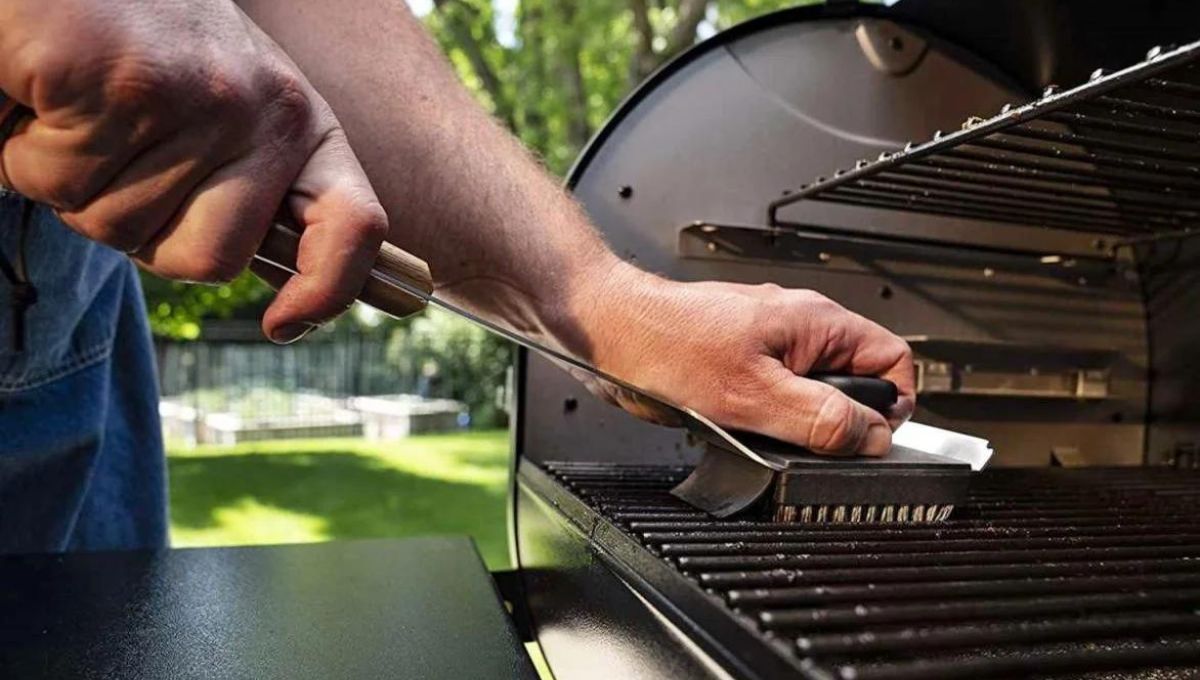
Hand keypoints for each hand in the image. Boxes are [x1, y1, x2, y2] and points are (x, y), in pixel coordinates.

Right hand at [0, 0, 386, 342]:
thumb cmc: (143, 43)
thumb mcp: (225, 113)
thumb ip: (249, 191)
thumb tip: (290, 304)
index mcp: (299, 124)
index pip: (355, 226)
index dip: (327, 290)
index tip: (284, 324)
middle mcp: (265, 111)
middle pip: (210, 260)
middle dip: (141, 231)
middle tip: (114, 157)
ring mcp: (200, 97)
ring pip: (115, 224)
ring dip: (70, 181)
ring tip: (78, 107)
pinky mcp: (123, 80)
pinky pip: (58, 176)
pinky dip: (24, 149)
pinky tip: (44, 92)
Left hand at [580, 265, 914, 455]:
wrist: (606, 333)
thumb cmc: (665, 345)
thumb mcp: (754, 396)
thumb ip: (821, 418)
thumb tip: (872, 436)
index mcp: (815, 322)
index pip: (893, 360)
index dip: (893, 405)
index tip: (871, 438)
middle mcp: (796, 327)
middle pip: (853, 382)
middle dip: (837, 419)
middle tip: (806, 441)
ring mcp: (767, 343)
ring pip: (810, 393)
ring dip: (793, 422)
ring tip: (760, 430)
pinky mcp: (738, 361)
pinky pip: (772, 396)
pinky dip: (762, 418)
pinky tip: (734, 424)